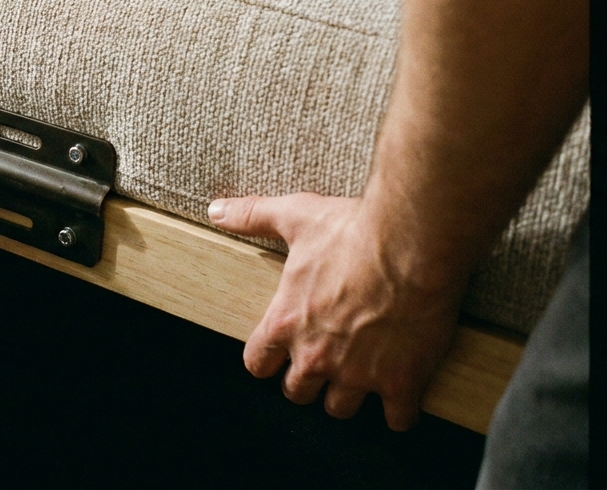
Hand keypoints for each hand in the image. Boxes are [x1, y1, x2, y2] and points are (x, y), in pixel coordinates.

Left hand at [207, 192, 463, 429]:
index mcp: (286, 323)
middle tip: (322, 362)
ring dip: (347, 396)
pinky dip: (399, 412)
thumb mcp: (295, 217)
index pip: (257, 364)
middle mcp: (316, 356)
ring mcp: (358, 373)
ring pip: (340, 409)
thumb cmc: (353, 231)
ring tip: (358, 378)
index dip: (267, 360)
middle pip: (296, 392)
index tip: (279, 354)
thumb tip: (217, 210)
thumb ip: (252, 217)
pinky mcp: (400, 381)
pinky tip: (401, 396)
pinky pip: (396, 420)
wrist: (413, 243)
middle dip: (306, 381)